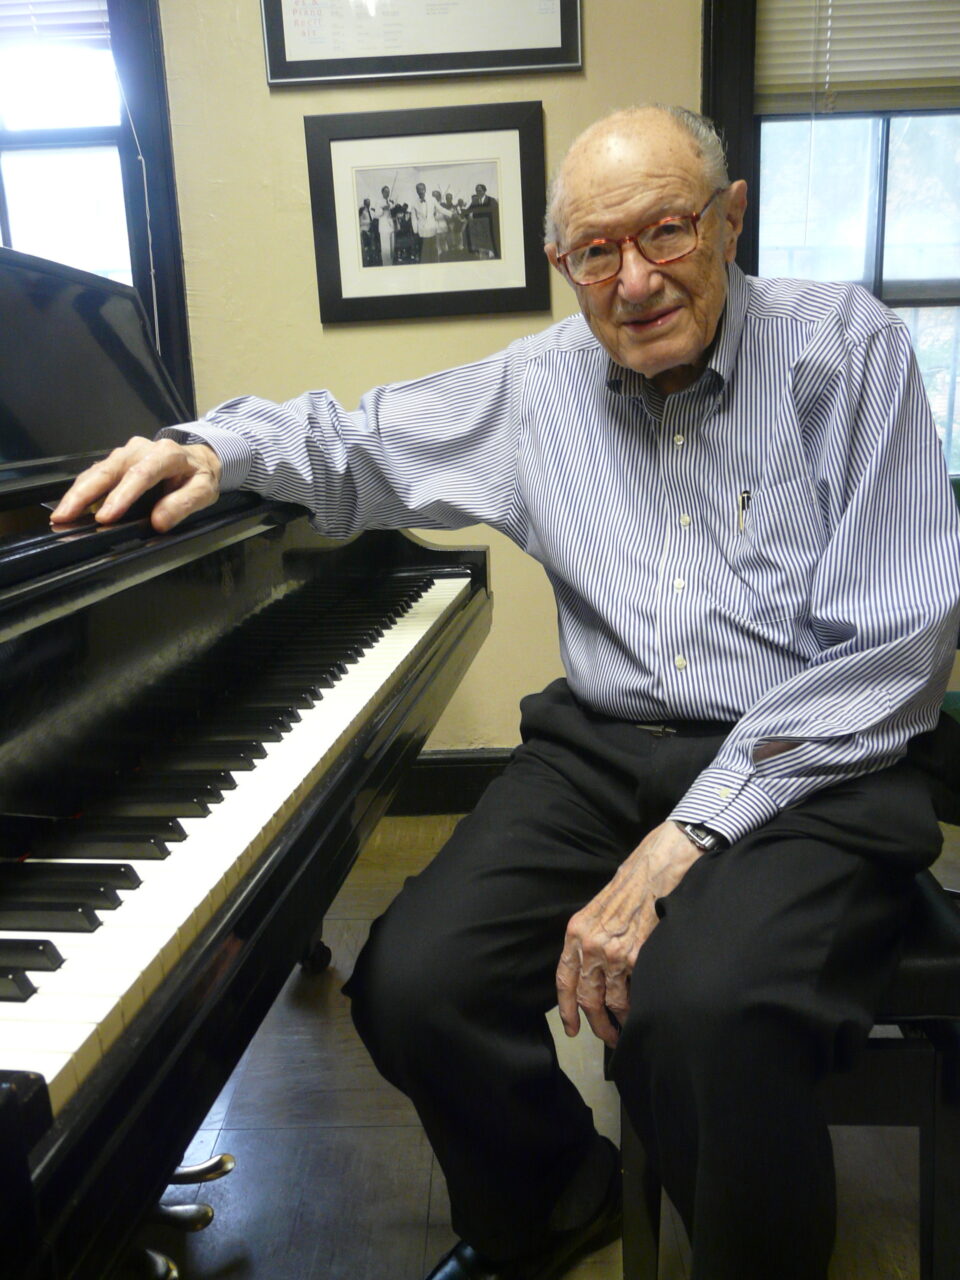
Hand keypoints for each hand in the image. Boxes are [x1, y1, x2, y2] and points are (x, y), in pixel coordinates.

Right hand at [50, 436, 221, 533]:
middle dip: (84, 494)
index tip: (106, 518)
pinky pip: (97, 473)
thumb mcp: (204, 491)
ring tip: (61, 514)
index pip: (141, 474)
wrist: (200, 458)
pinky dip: (82, 490)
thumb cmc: (200, 475)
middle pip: (109, 470)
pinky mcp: (117, 461)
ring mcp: (126, 453)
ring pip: (97, 471)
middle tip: (66, 515)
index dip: (121, 496)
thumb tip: (158, 521)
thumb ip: (184, 504)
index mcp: (166, 454)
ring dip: (77, 493)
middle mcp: (141, 449)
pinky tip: (71, 505)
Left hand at [556, 821, 703, 1046]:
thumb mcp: (601, 908)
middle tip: (607, 1038)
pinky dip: (638, 1007)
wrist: (659, 865)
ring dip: (618, 1022)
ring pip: (610, 1001)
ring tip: (627, 1031)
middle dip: (596, 1024)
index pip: (564, 979)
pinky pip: (634, 993)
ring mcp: (614, 952)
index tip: (572, 1028)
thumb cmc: (634, 882)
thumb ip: (594, 937)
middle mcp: (590, 944)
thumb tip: (597, 970)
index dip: (567, 1009)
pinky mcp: (638, 956)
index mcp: (576, 931)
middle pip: (586, 998)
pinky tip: (643, 1012)